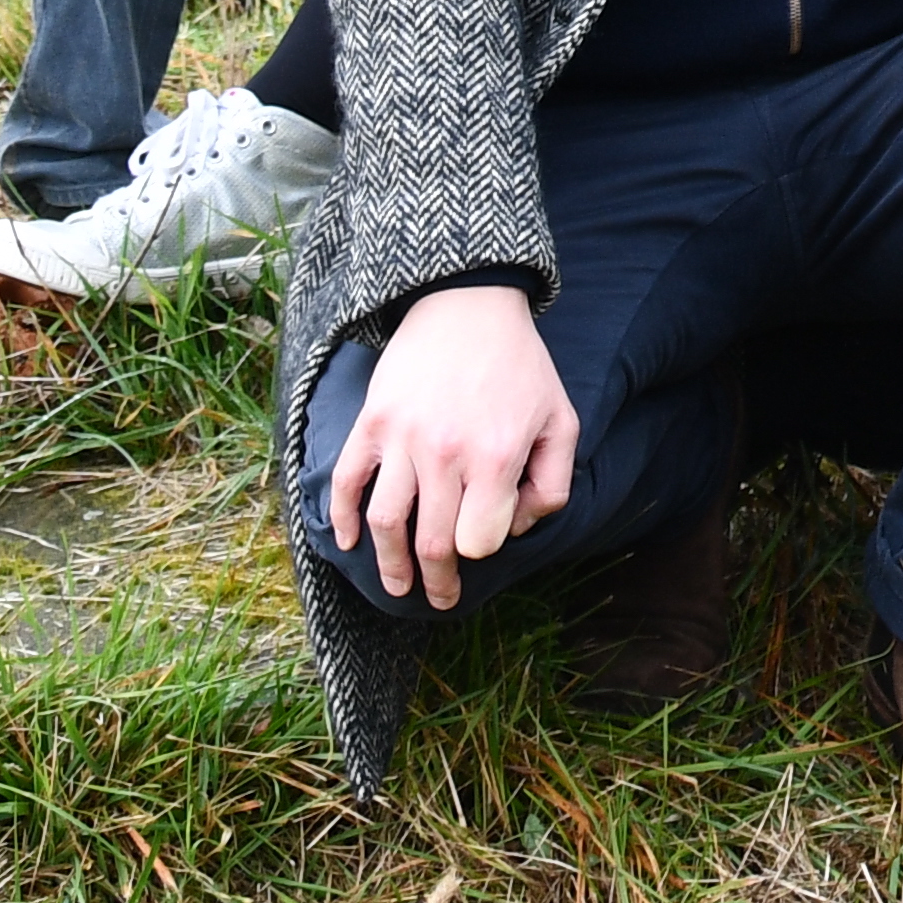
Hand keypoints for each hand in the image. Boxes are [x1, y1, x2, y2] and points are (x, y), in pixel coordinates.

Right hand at [327, 284, 575, 609]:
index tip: (481, 547)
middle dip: (437, 582)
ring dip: (389, 565)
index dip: (481, 552)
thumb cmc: (520, 367)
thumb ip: (552, 484)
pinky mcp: (372, 423)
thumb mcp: (560, 420)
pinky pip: (348, 482)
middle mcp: (445, 453)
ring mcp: (402, 439)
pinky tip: (349, 541)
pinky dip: (342, 518)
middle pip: (431, 543)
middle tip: (440, 598)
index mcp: (496, 456)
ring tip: (398, 587)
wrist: (468, 304)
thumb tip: (515, 529)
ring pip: (385, 523)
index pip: (479, 539)